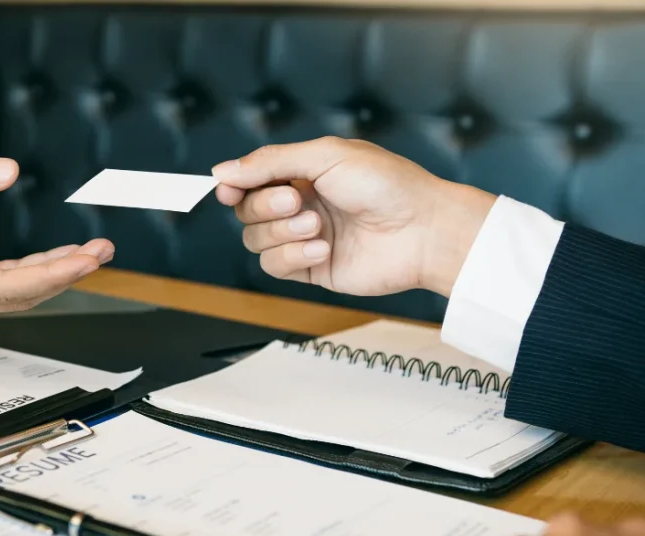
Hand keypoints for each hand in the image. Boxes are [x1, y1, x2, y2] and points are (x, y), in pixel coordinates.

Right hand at [213, 137, 496, 297]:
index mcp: (302, 173)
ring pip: (256, 241)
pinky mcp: (312, 270)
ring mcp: (304, 238)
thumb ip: (270, 163)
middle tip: (298, 202)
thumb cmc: (387, 185)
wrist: (422, 230)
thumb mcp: (325, 157)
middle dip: (265, 207)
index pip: (250, 180)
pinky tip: (322, 249)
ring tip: (317, 227)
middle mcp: (299, 205)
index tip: (227, 190)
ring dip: (282, 233)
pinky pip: (275, 267)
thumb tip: (221, 172)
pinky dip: (292, 257)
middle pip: (246, 211)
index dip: (234, 185)